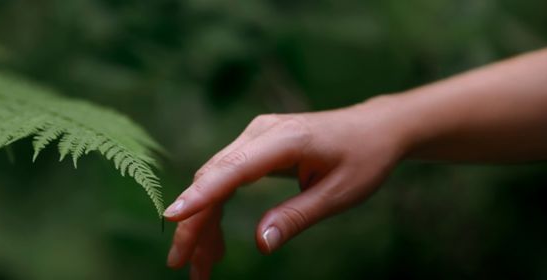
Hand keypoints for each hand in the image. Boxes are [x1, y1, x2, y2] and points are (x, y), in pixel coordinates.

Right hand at [164, 101, 408, 278]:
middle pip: (213, 177)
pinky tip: (215, 241)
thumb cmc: (363, 158)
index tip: (172, 218)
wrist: (374, 128)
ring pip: (213, 180)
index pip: (232, 168)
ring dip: (202, 222)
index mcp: (285, 140)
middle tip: (181, 266)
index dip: (200, 195)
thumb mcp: (338, 194)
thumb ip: (297, 216)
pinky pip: (225, 179)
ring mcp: (255, 137)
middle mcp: (261, 132)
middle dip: (193, 223)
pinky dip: (216, 210)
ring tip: (201, 266)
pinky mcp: (255, 147)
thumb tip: (260, 244)